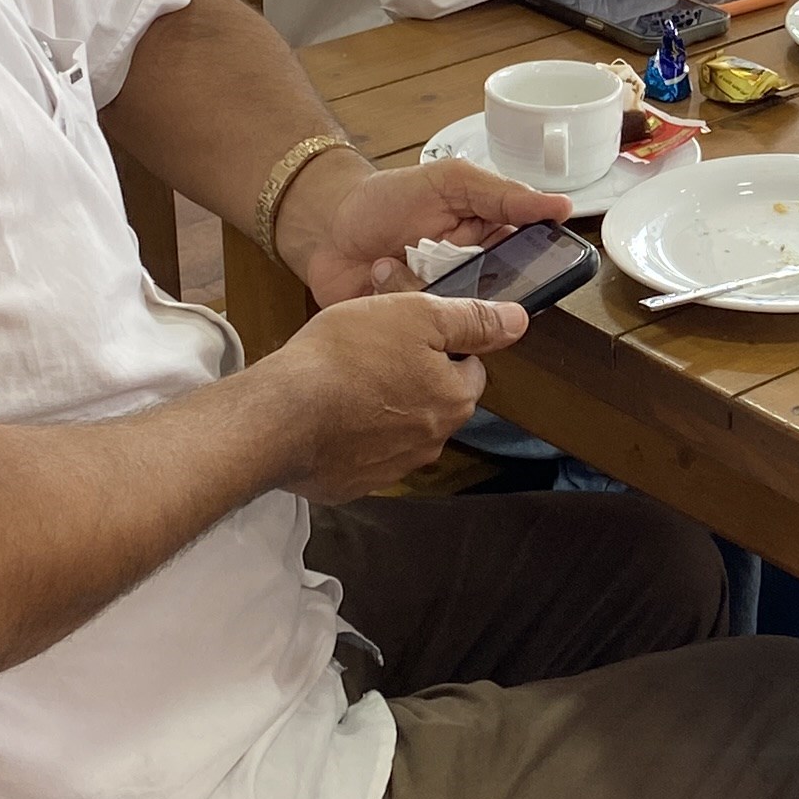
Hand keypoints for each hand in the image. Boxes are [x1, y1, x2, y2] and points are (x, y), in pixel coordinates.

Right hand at [262, 287, 528, 504]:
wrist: (281, 415)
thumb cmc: (343, 358)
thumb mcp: (415, 315)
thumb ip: (471, 320)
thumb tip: (517, 321)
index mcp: (452, 400)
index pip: (469, 369)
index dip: (441, 345)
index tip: (408, 334)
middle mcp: (431, 441)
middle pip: (435, 400)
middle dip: (412, 377)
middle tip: (372, 352)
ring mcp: (392, 468)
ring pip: (400, 429)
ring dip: (383, 407)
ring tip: (346, 381)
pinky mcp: (353, 483)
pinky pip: (363, 453)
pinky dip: (352, 435)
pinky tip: (329, 414)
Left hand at [283, 153, 568, 308]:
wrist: (324, 226)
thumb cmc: (385, 198)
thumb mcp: (450, 182)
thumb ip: (503, 193)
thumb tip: (561, 205)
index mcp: (489, 242)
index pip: (529, 262)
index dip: (535, 267)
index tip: (523, 259)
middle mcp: (470, 279)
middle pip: (497, 300)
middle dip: (473, 284)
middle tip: (445, 260)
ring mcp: (440, 307)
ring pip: (460, 319)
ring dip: (430, 291)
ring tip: (400, 259)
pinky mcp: (410, 330)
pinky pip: (421, 335)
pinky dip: (401, 310)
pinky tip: (379, 278)